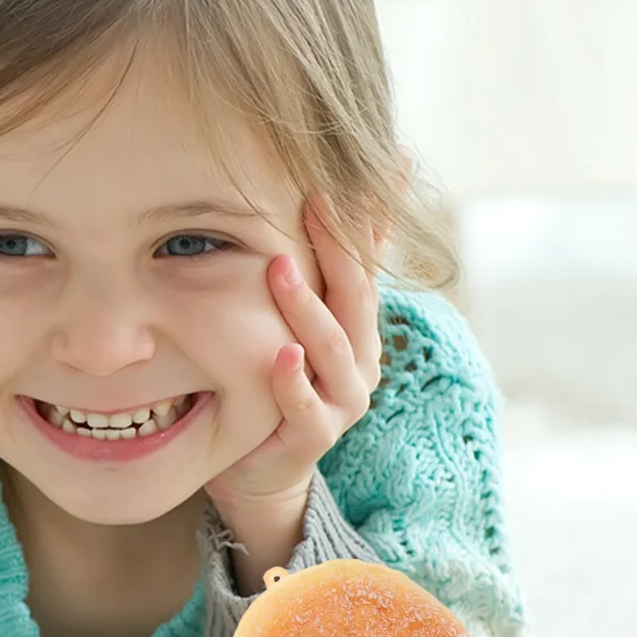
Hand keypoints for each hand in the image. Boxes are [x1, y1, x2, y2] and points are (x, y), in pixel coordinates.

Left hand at [207, 198, 383, 509]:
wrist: (260, 468)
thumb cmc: (273, 385)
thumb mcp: (294, 326)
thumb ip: (304, 278)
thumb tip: (302, 207)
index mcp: (358, 327)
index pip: (369, 262)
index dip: (372, 217)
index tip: (376, 167)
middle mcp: (360, 359)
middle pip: (355, 295)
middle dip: (337, 245)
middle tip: (317, 199)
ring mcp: (342, 400)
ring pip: (331, 347)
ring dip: (305, 306)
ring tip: (278, 269)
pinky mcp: (315, 436)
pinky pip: (305, 406)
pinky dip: (293, 380)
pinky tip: (282, 355)